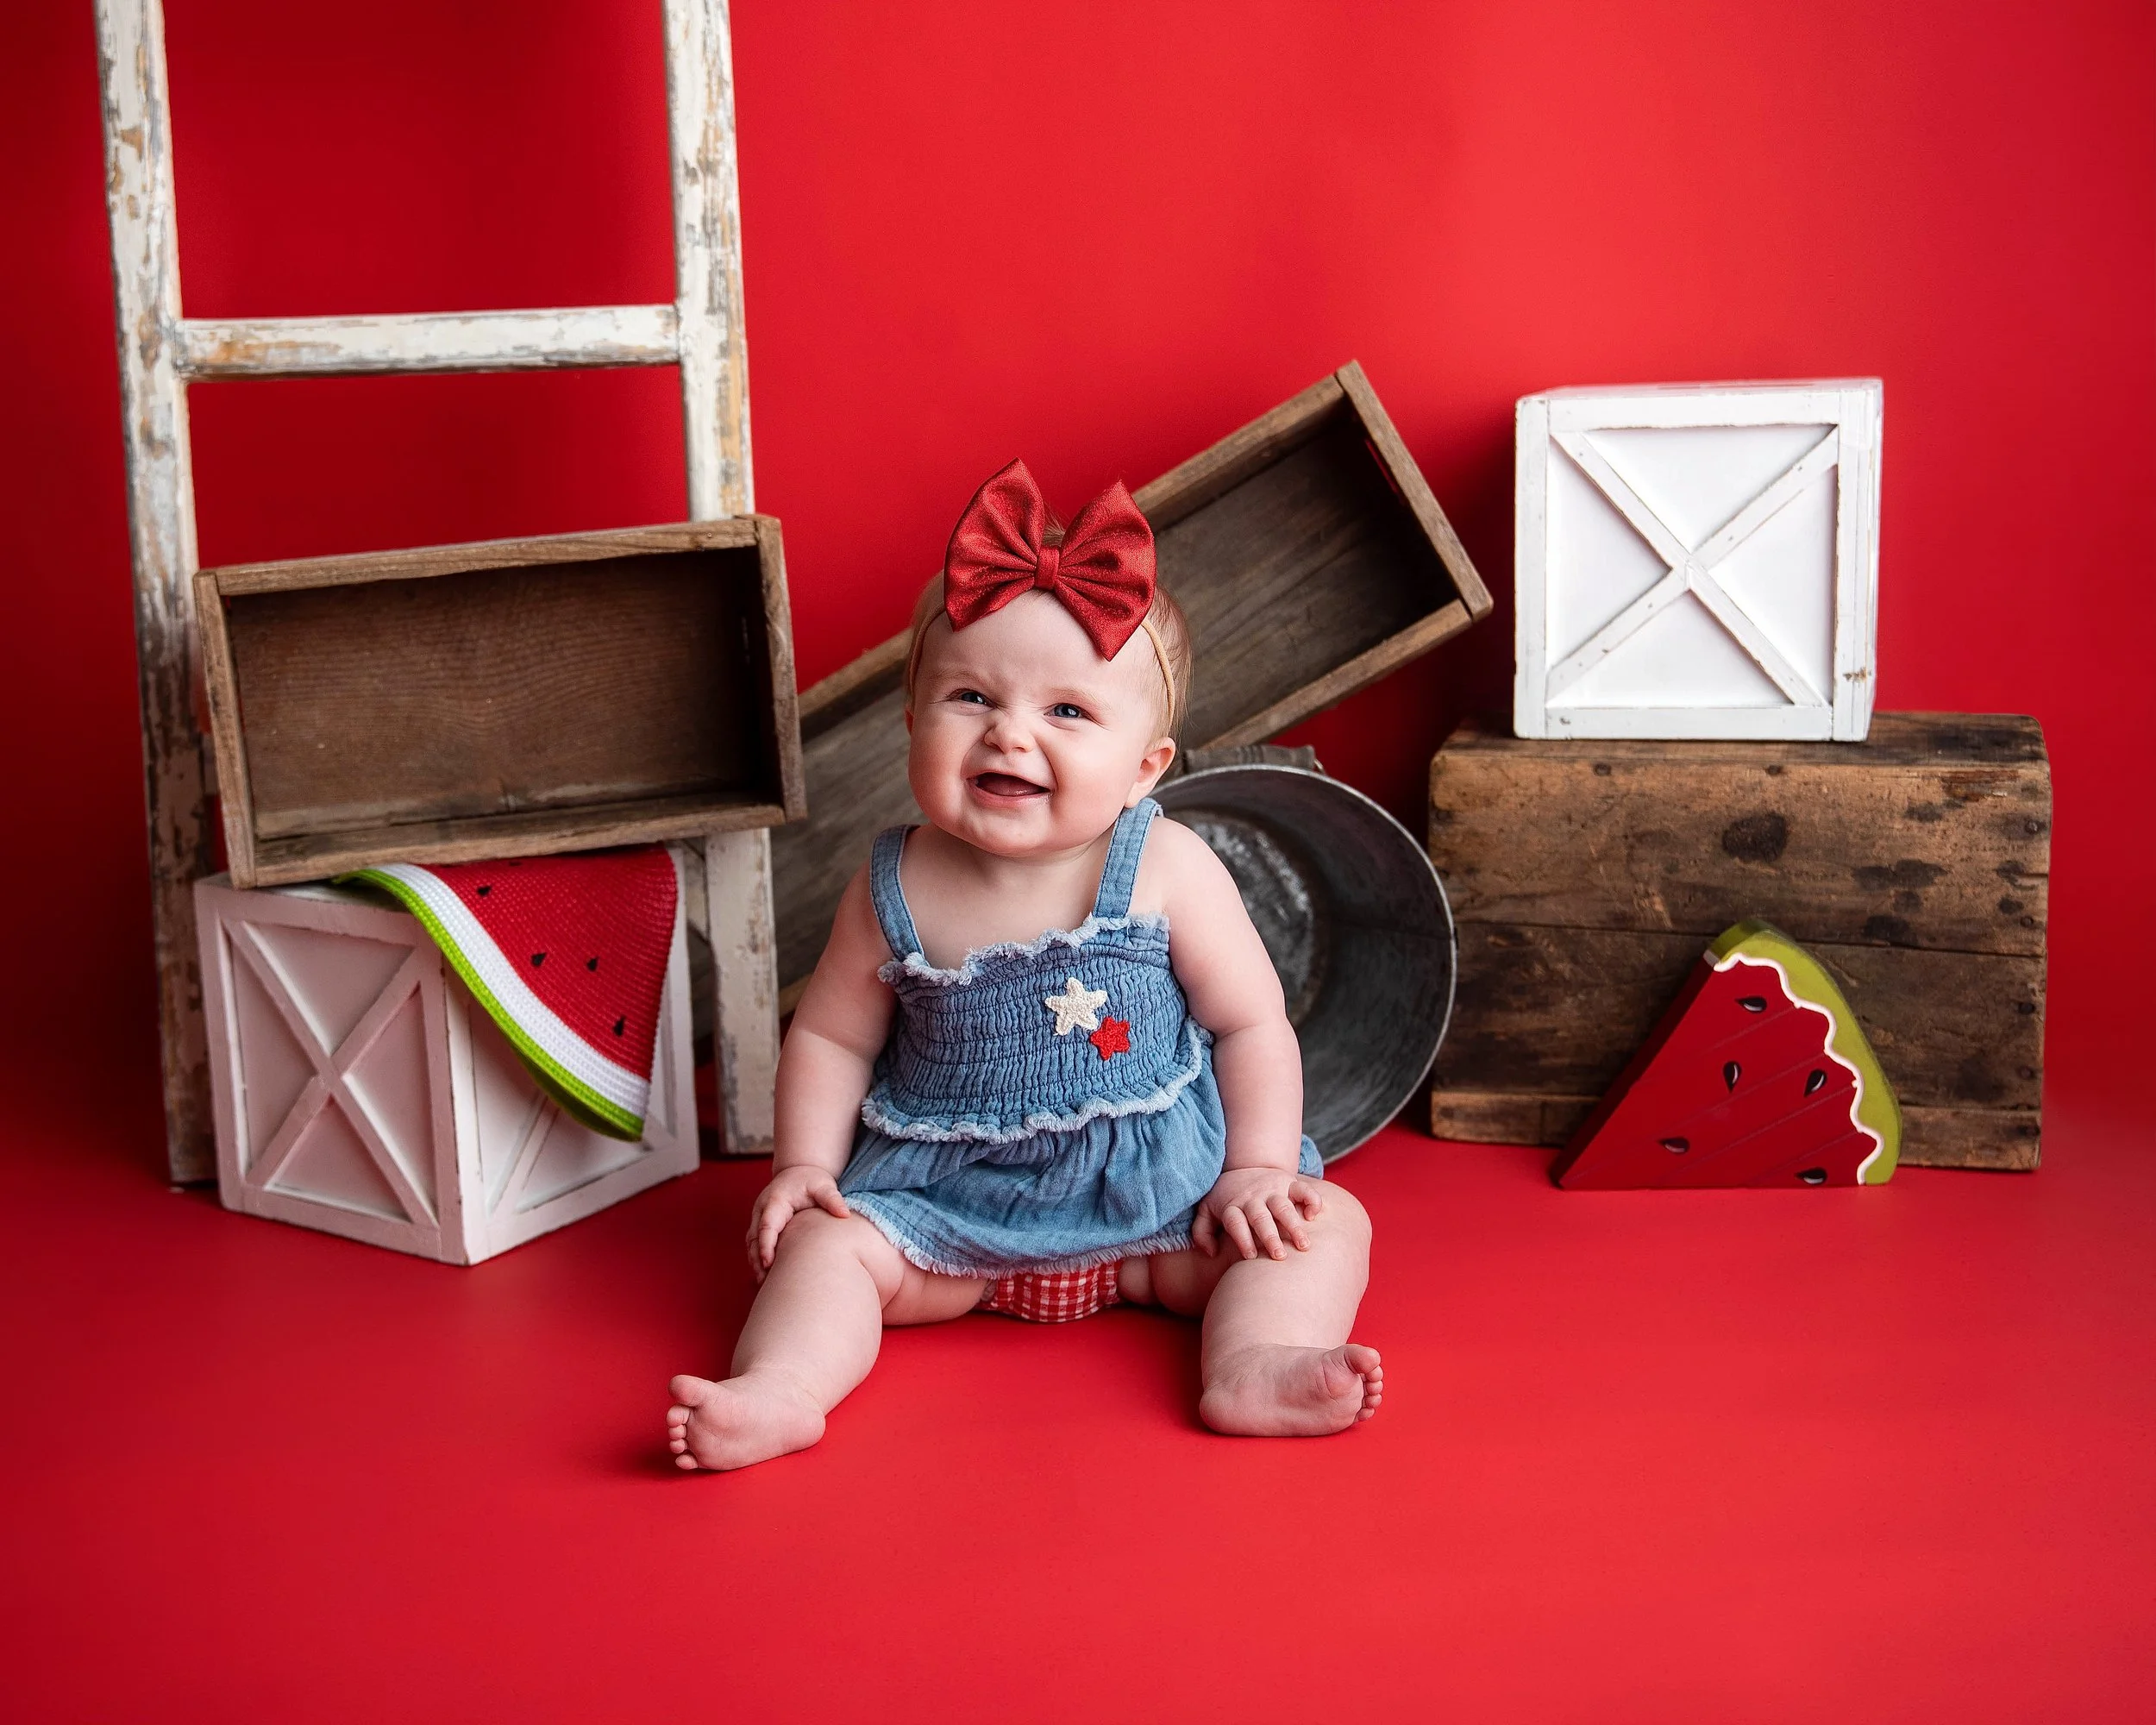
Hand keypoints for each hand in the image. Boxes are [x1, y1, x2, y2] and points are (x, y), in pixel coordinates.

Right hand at [745, 1164, 850, 1278]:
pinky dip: (757, 1257)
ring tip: (762, 1282)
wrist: (798, 1172)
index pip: (767, 1225)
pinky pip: (754, 1243)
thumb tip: (844, 1215)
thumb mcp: (824, 1186)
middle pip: (754, 1237)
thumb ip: (832, 1199)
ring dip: (755, 1260)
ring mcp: (759, 1216)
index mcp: (775, 1200)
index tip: (767, 1263)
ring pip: (751, 1242)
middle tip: (763, 1281)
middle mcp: (762, 1209)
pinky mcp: (760, 1224)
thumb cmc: (811, 1180)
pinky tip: (765, 1274)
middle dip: (757, 1259)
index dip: (766, 1245)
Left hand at [1192, 1165, 1322, 1260]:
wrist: (1245, 1167)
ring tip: (1303, 1245)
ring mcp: (1272, 1190)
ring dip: (1294, 1226)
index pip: (1236, 1222)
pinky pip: (1303, 1190)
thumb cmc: (1225, 1197)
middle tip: (1279, 1256)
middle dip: (1270, 1237)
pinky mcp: (1289, 1183)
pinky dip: (1311, 1200)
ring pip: (1283, 1207)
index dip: (1242, 1238)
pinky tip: (1313, 1215)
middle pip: (1261, 1218)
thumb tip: (1211, 1252)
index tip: (1251, 1256)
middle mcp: (1253, 1199)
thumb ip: (1202, 1232)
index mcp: (1233, 1206)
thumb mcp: (1206, 1210)